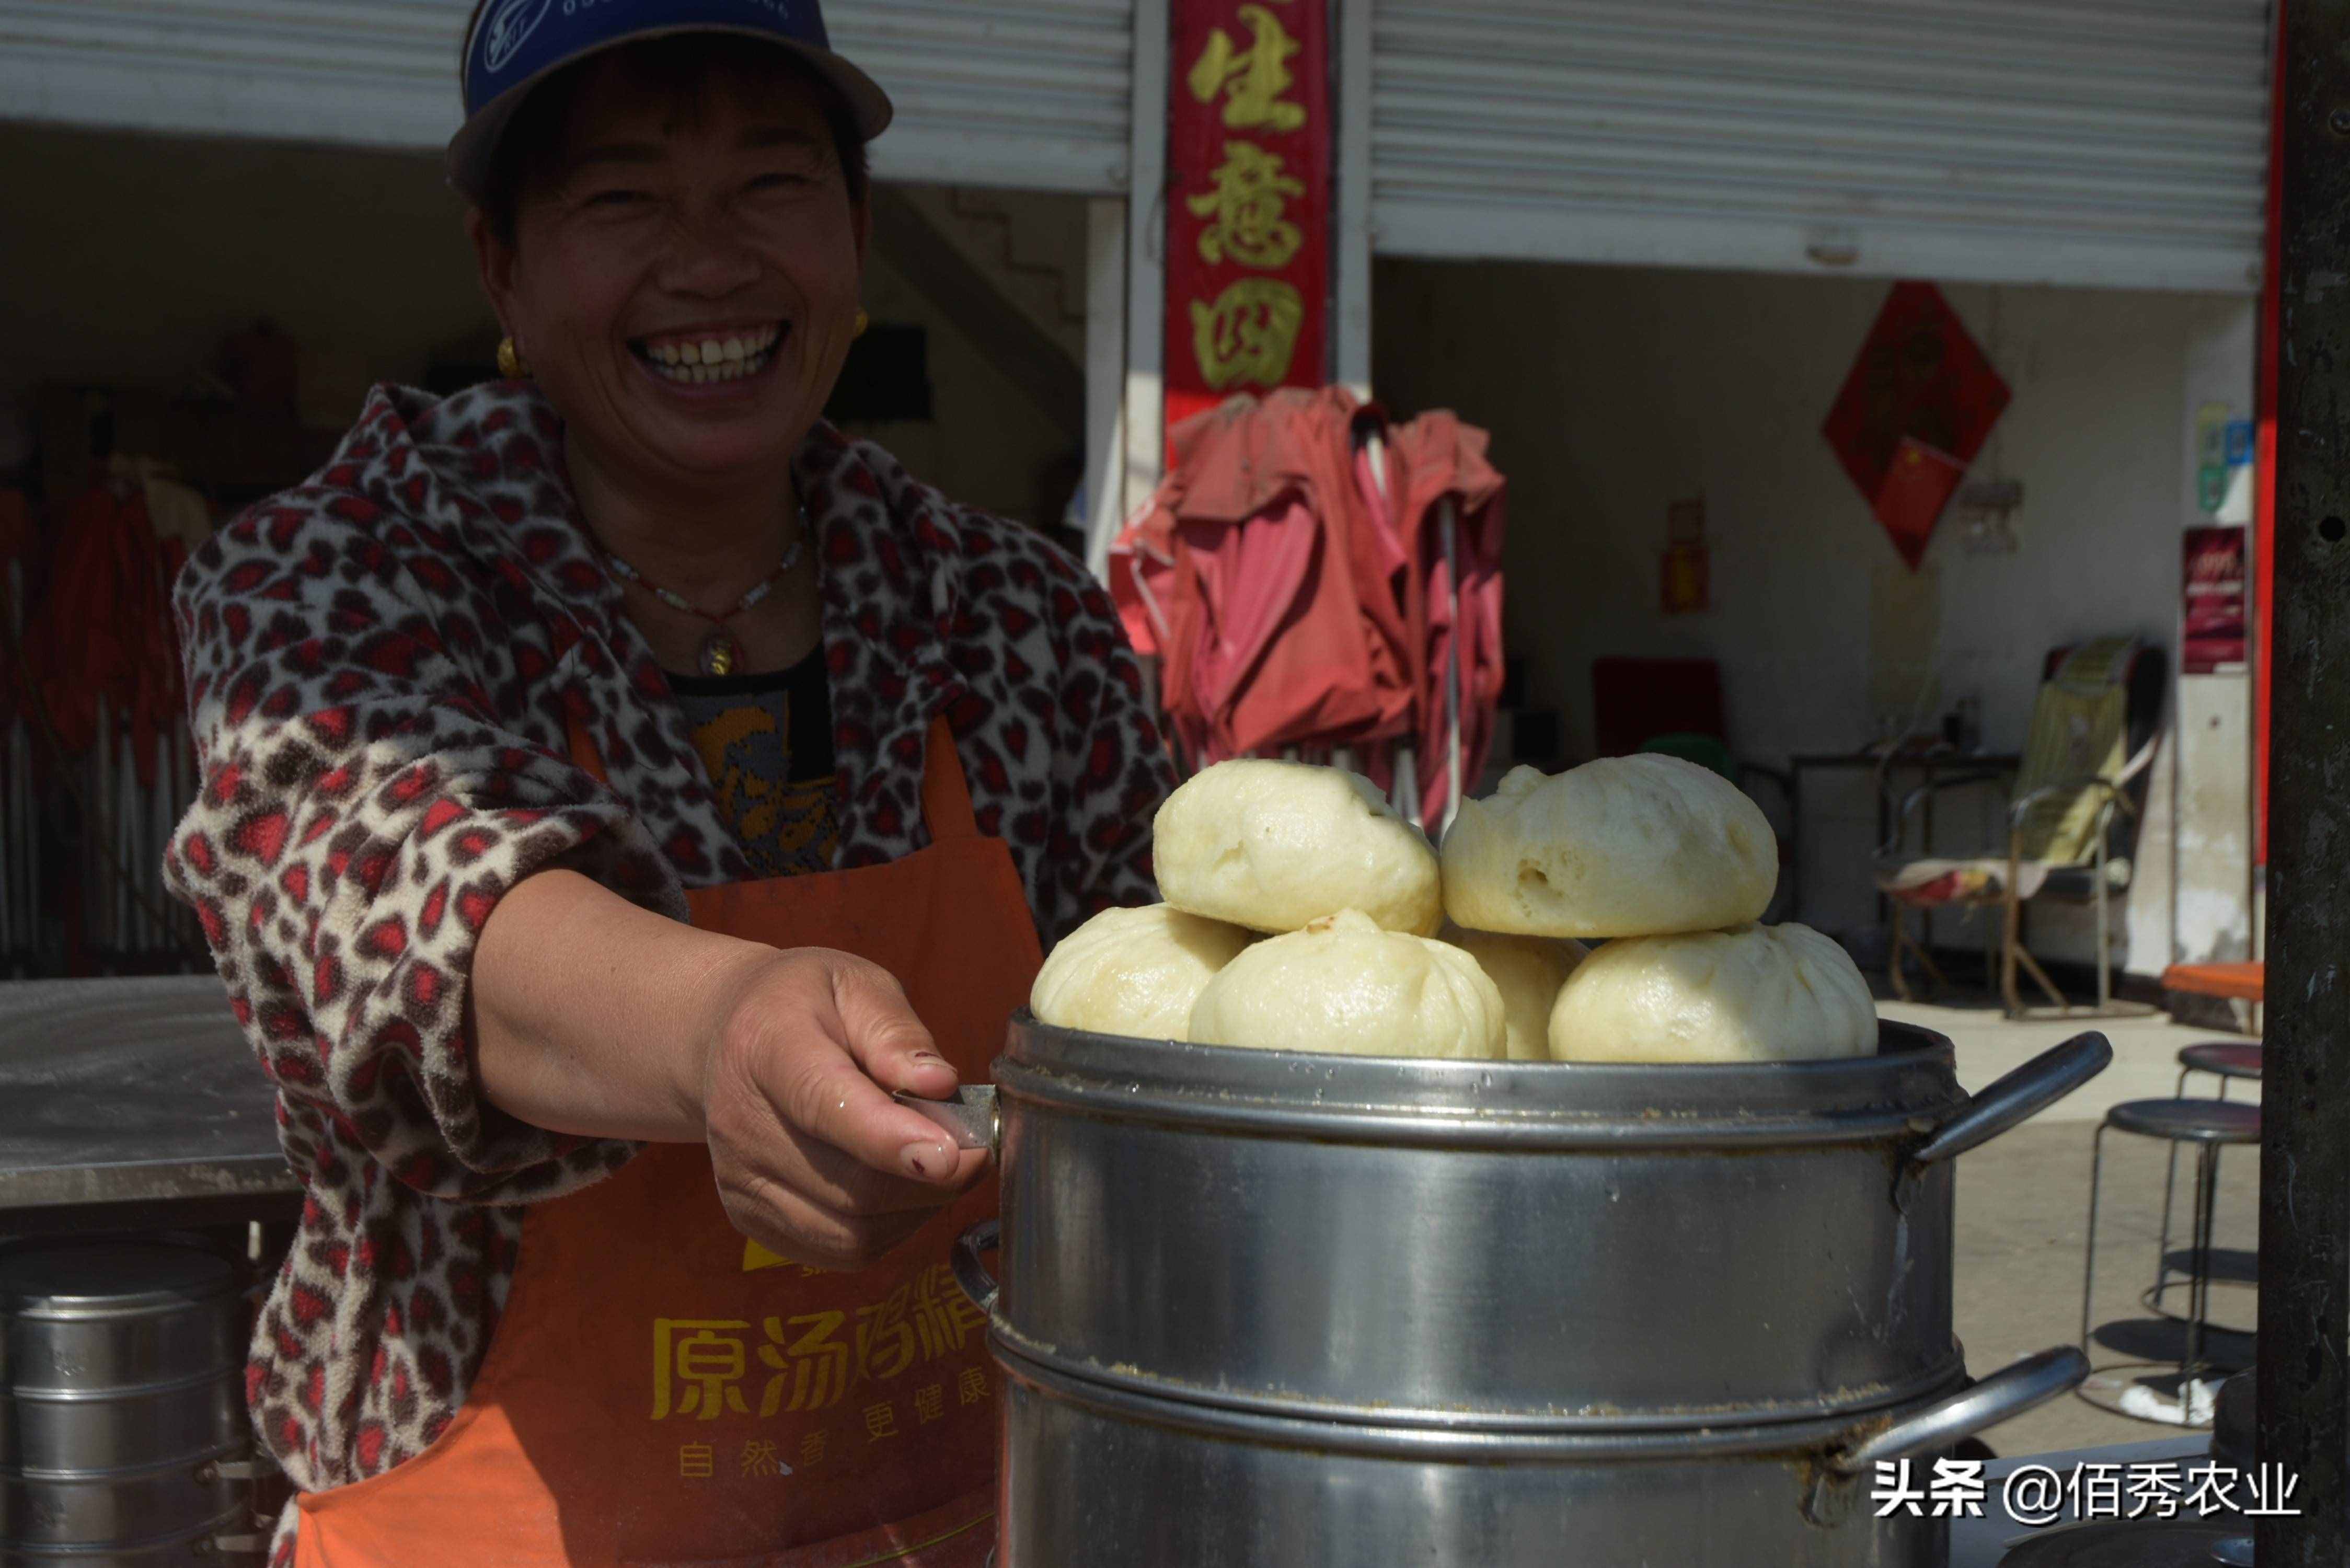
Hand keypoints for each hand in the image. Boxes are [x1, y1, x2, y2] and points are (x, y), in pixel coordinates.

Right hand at [696, 947, 988, 1270]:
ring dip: (917, 1207)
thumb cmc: (808, 1005)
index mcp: (765, 1048)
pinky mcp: (752, 1219)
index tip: (952, 1154)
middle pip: (850, 1185)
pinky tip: (900, 1185)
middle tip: (976, 1146)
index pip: (826, 1106)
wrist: (732, 1037)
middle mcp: (740, 1124)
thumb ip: (896, 1033)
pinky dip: (889, 1228)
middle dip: (933, 1179)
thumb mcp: (857, 986)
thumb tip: (939, 1085)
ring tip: (937, 1160)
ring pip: (852, 1231)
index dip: (891, 1139)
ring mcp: (741, 1181)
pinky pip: (840, 1249)